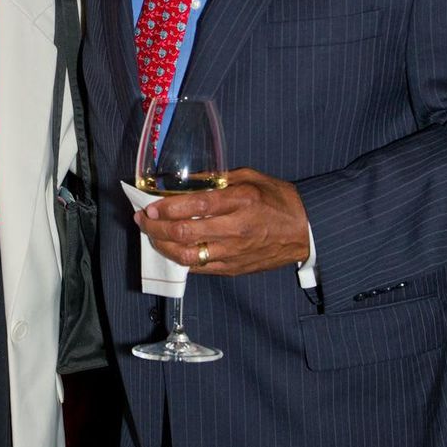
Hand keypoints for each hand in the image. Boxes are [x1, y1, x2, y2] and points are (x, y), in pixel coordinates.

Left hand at [133, 168, 310, 275]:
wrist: (304, 230)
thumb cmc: (277, 199)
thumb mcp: (249, 177)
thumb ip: (216, 179)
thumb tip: (183, 182)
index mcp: (240, 201)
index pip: (195, 205)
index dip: (167, 208)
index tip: (150, 206)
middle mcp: (235, 229)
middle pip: (185, 232)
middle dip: (156, 227)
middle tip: (143, 220)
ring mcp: (234, 252)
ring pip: (187, 255)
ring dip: (163, 246)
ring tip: (151, 235)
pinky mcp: (233, 268)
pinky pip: (199, 268)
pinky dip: (180, 259)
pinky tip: (171, 249)